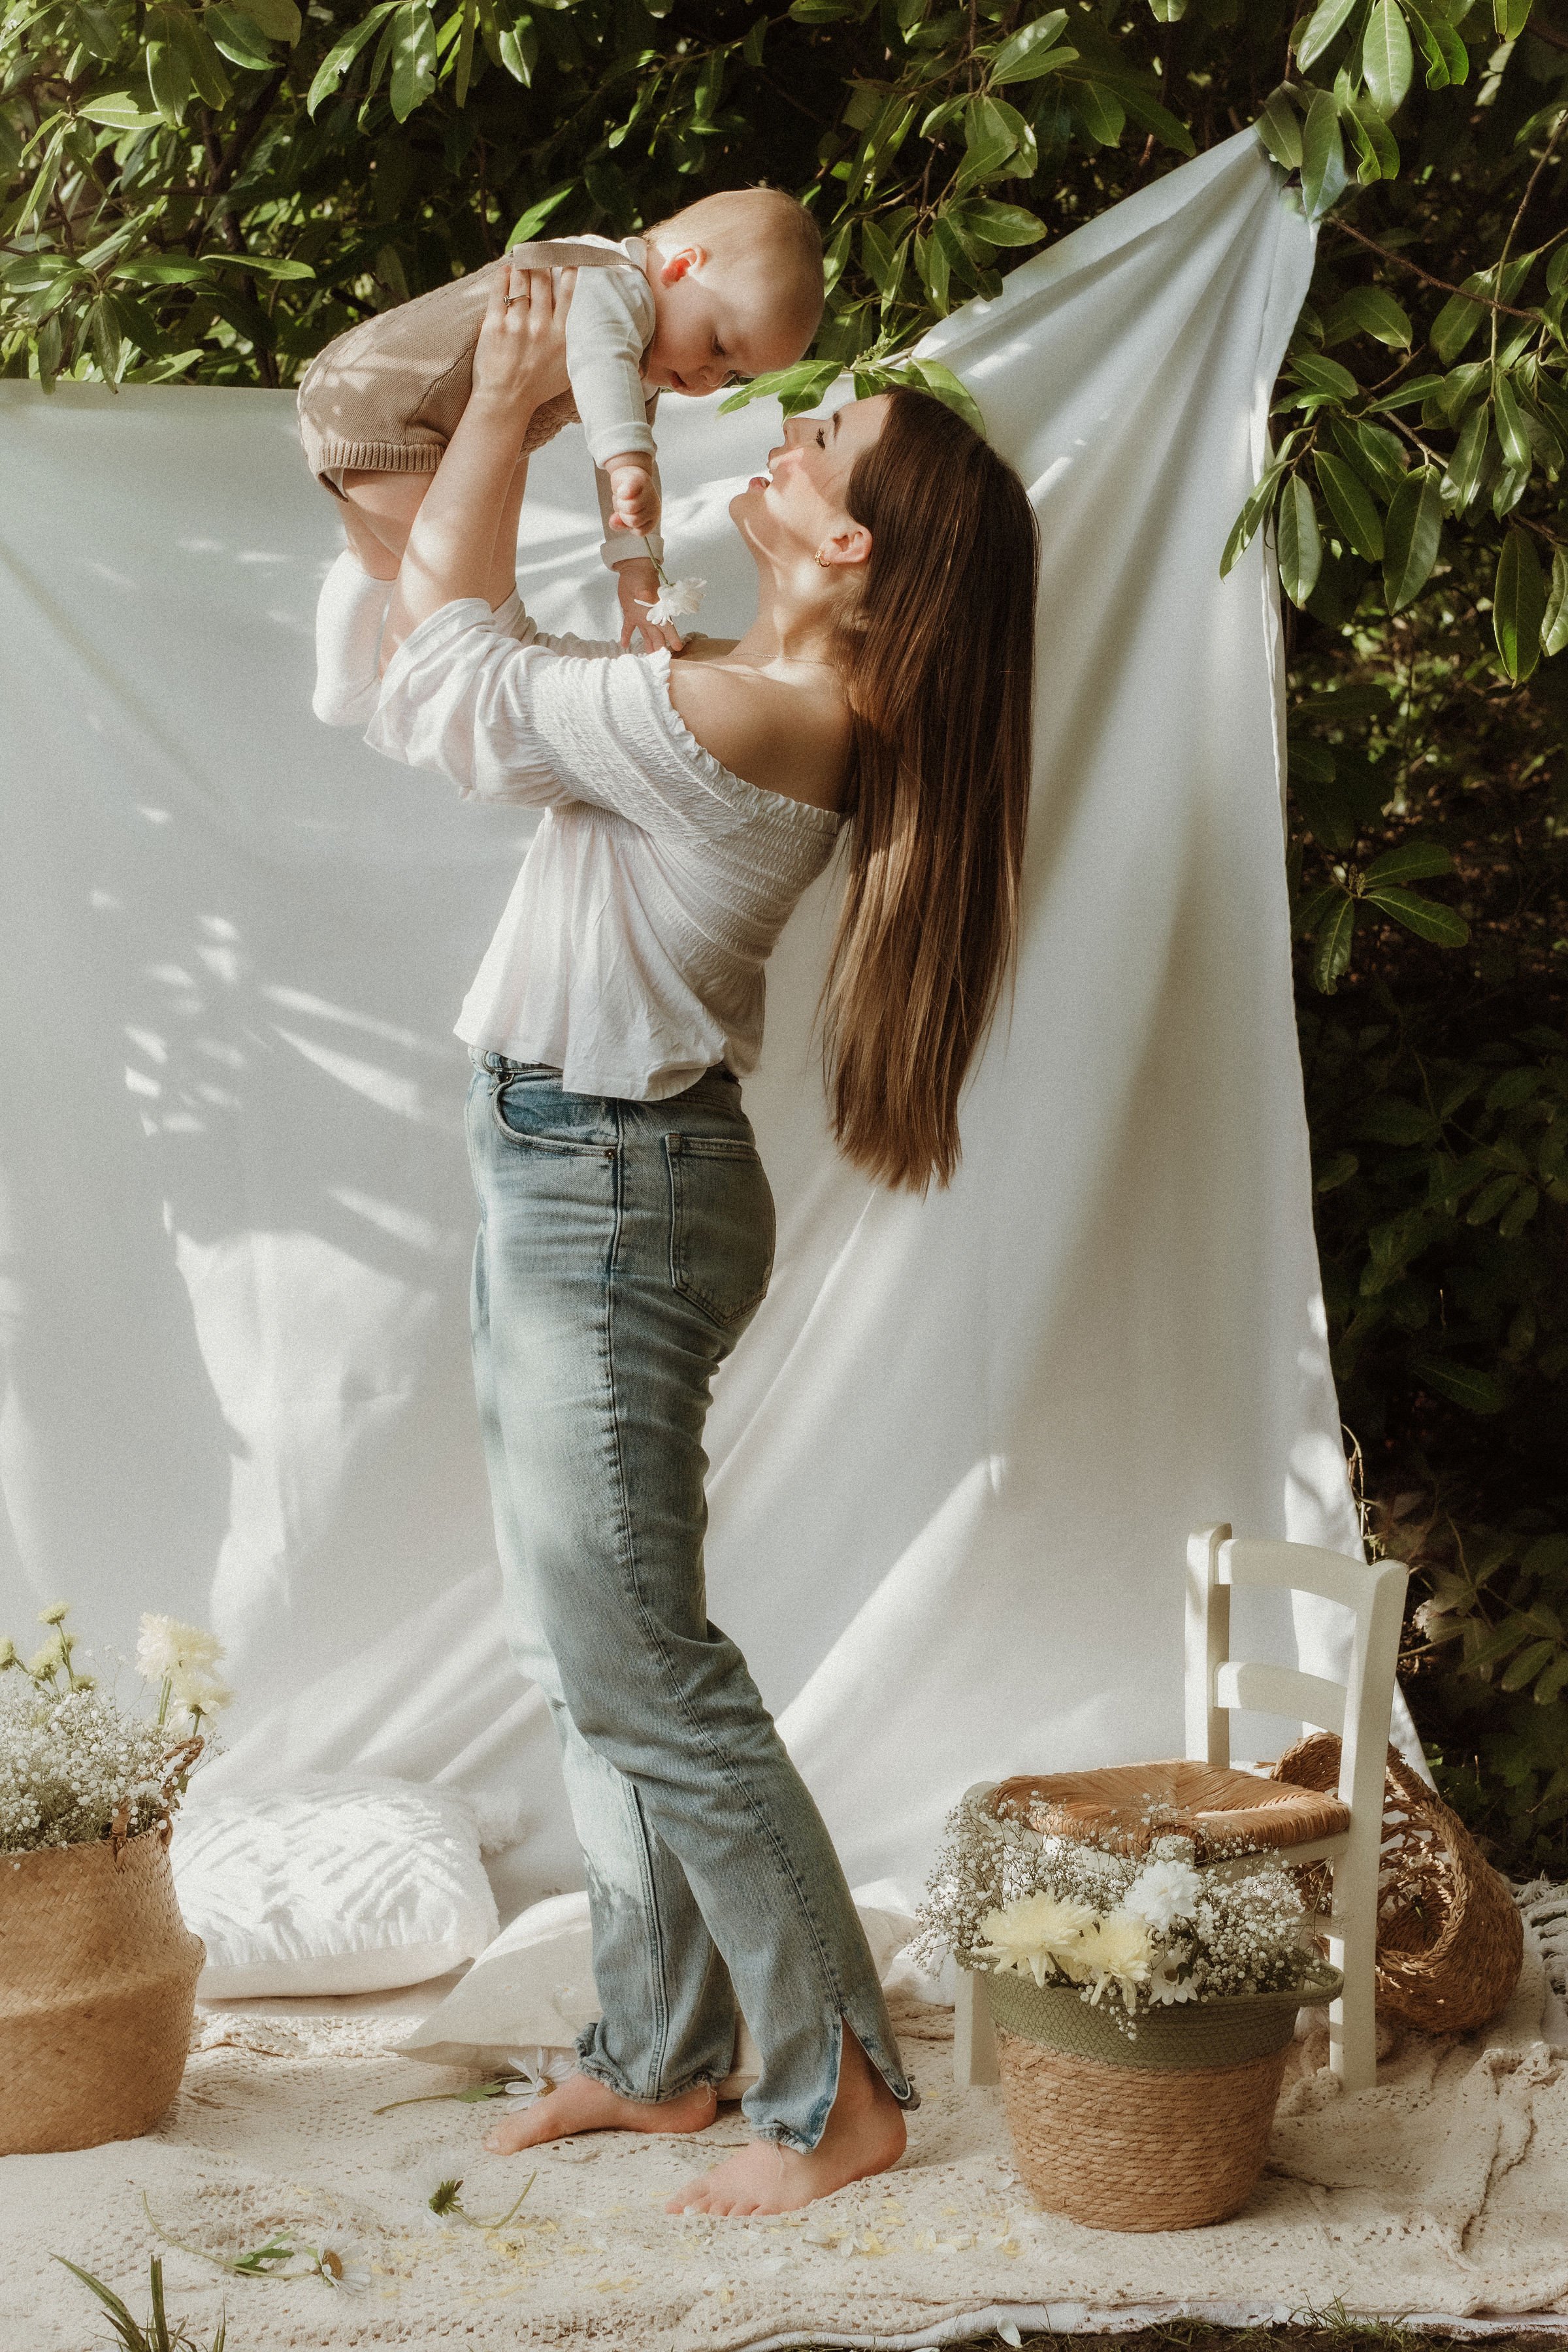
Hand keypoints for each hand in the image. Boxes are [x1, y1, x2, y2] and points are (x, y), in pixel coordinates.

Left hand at [470, 261, 573, 425]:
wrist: (507, 402)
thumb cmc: (538, 388)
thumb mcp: (567, 368)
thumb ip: (572, 342)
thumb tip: (578, 319)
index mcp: (561, 336)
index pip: (568, 293)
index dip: (568, 271)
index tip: (568, 259)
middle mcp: (541, 326)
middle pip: (543, 281)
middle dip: (542, 261)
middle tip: (540, 250)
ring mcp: (517, 324)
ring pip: (521, 282)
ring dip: (522, 265)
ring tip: (522, 256)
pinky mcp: (494, 325)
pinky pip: (499, 292)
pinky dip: (502, 277)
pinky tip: (505, 270)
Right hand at [606, 459, 660, 538]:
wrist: (629, 474)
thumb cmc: (629, 497)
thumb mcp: (624, 515)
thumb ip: (619, 523)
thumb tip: (613, 522)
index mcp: (653, 518)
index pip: (640, 531)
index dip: (629, 525)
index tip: (629, 515)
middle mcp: (654, 507)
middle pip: (633, 521)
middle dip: (623, 514)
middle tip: (624, 504)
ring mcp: (649, 493)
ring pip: (629, 508)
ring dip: (620, 503)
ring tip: (623, 496)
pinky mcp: (639, 480)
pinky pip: (626, 493)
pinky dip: (620, 492)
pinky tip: (622, 488)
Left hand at [615, 557, 683, 653]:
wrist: (633, 570)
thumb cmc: (641, 575)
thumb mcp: (643, 584)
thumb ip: (645, 592)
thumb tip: (646, 596)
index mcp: (657, 610)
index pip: (667, 626)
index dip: (673, 637)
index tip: (677, 647)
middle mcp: (651, 616)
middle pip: (658, 635)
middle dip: (660, 648)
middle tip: (661, 661)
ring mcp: (642, 616)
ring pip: (647, 635)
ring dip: (648, 646)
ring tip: (648, 658)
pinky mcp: (631, 614)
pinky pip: (629, 628)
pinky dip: (627, 636)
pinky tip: (624, 645)